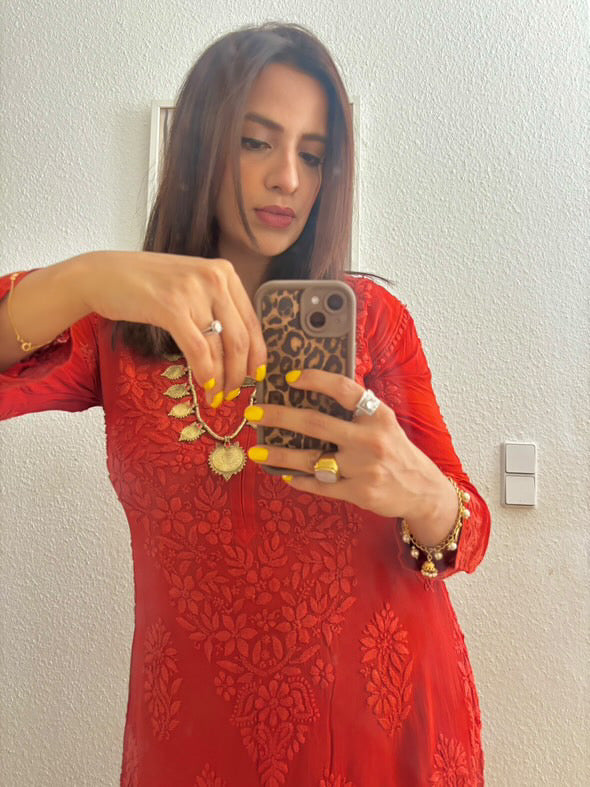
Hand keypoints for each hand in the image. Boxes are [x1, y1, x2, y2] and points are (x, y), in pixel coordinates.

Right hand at [74, 251, 266, 401]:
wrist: (103, 275)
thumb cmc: (147, 285)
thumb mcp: (191, 285)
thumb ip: (216, 305)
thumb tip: (238, 349)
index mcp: (224, 272)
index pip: (252, 321)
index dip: (257, 354)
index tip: (254, 376)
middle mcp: (214, 277)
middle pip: (240, 338)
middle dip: (239, 373)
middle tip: (233, 392)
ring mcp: (193, 291)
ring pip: (221, 347)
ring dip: (221, 379)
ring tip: (216, 396)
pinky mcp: (171, 307)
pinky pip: (198, 349)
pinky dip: (205, 372)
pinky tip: (204, 386)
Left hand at [244, 369, 444, 519]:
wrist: (422, 491)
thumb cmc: (396, 451)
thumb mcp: (384, 423)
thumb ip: (357, 410)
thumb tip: (311, 394)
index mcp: (378, 415)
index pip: (344, 389)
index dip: (316, 379)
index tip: (290, 378)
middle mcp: (371, 440)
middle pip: (315, 424)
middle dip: (279, 417)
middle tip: (254, 413)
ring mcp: (364, 468)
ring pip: (310, 459)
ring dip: (279, 455)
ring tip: (256, 451)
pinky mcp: (359, 493)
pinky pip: (319, 486)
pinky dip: (298, 479)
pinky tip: (284, 474)